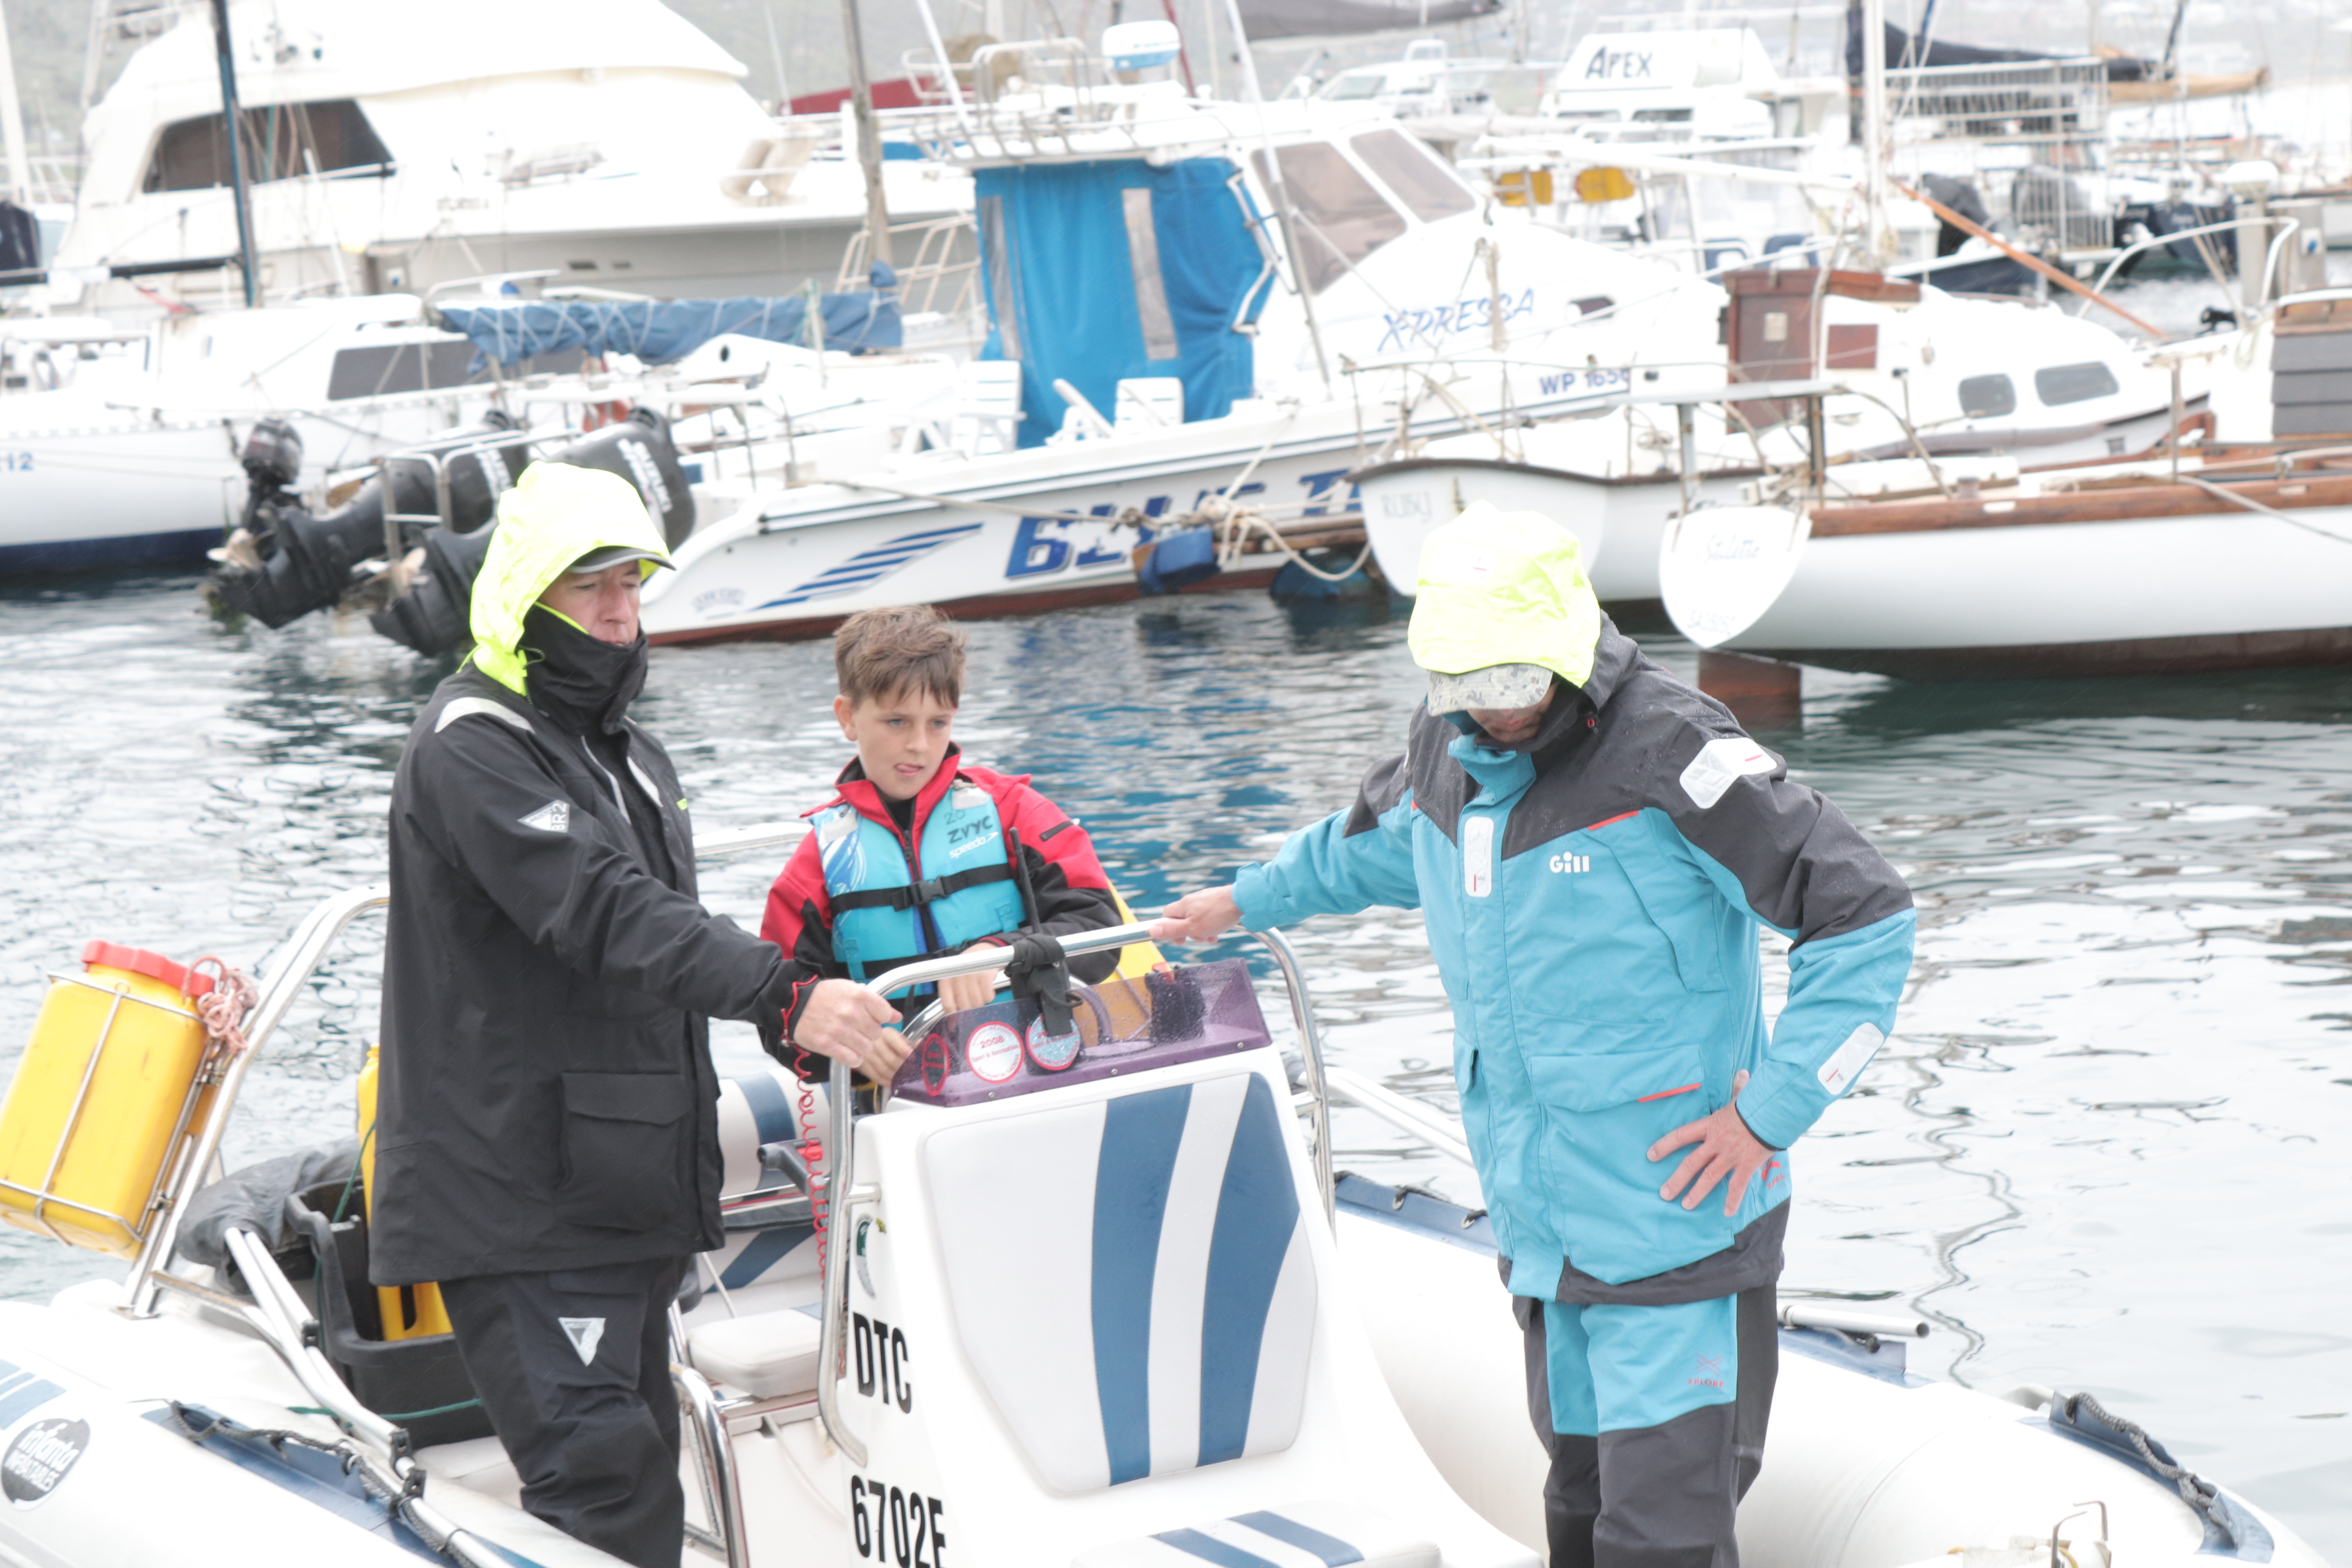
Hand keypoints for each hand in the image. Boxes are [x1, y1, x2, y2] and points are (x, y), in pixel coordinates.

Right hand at [792, 979, 896, 1070]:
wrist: (795, 1004)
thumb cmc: (825, 996)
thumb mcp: (850, 990)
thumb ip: (874, 1002)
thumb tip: (897, 1017)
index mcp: (858, 995)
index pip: (885, 1013)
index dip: (881, 1018)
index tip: (873, 1018)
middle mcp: (850, 1012)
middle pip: (877, 1033)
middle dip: (870, 1033)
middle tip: (859, 1030)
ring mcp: (838, 1030)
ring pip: (867, 1049)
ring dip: (862, 1047)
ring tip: (852, 1041)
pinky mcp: (827, 1045)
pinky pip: (852, 1059)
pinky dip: (853, 1058)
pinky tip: (847, 1050)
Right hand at [863, 1027, 912, 1084]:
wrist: (864, 1044)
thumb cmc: (886, 1042)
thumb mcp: (897, 1039)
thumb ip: (909, 1043)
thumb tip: (921, 1045)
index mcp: (886, 1034)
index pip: (894, 1040)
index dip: (903, 1049)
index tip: (912, 1057)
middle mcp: (875, 1044)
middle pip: (890, 1059)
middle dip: (903, 1068)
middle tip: (912, 1073)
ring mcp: (867, 1055)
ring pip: (884, 1070)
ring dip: (896, 1077)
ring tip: (905, 1080)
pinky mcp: (863, 1066)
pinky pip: (876, 1077)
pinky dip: (887, 1082)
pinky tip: (894, 1083)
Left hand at [936, 968, 999, 1014]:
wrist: (984, 951)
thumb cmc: (968, 968)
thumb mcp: (955, 978)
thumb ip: (952, 995)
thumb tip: (953, 1019)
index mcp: (947, 979)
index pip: (948, 1004)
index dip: (954, 1014)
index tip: (959, 1018)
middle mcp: (957, 977)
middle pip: (964, 1006)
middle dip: (971, 1007)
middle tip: (974, 1001)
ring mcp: (971, 976)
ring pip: (977, 1002)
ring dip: (981, 1002)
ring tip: (981, 993)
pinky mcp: (985, 975)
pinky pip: (988, 997)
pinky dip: (990, 997)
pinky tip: (989, 990)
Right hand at [1151, 885, 1241, 943]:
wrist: (1243, 901)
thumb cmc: (1218, 914)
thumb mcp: (1192, 928)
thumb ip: (1172, 929)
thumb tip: (1151, 930)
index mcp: (1183, 905)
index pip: (1166, 915)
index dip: (1169, 929)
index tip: (1178, 939)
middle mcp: (1192, 900)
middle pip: (1182, 918)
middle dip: (1189, 932)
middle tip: (1199, 939)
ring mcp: (1205, 899)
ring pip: (1197, 918)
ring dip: (1202, 931)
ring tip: (1212, 937)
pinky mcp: (1216, 900)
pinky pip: (1209, 915)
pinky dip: (1212, 924)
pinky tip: (1219, 930)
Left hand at [1647, 1071, 1773, 1215]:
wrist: (1771, 1114)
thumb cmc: (1757, 1103)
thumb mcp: (1742, 1095)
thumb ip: (1739, 1087)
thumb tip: (1743, 1074)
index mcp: (1710, 1126)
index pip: (1681, 1136)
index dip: (1664, 1146)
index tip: (1650, 1155)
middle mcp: (1715, 1143)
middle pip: (1690, 1163)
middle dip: (1676, 1180)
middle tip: (1664, 1194)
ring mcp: (1730, 1156)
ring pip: (1708, 1178)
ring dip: (1696, 1193)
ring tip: (1685, 1205)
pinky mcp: (1746, 1165)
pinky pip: (1737, 1187)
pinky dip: (1732, 1201)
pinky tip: (1727, 1213)